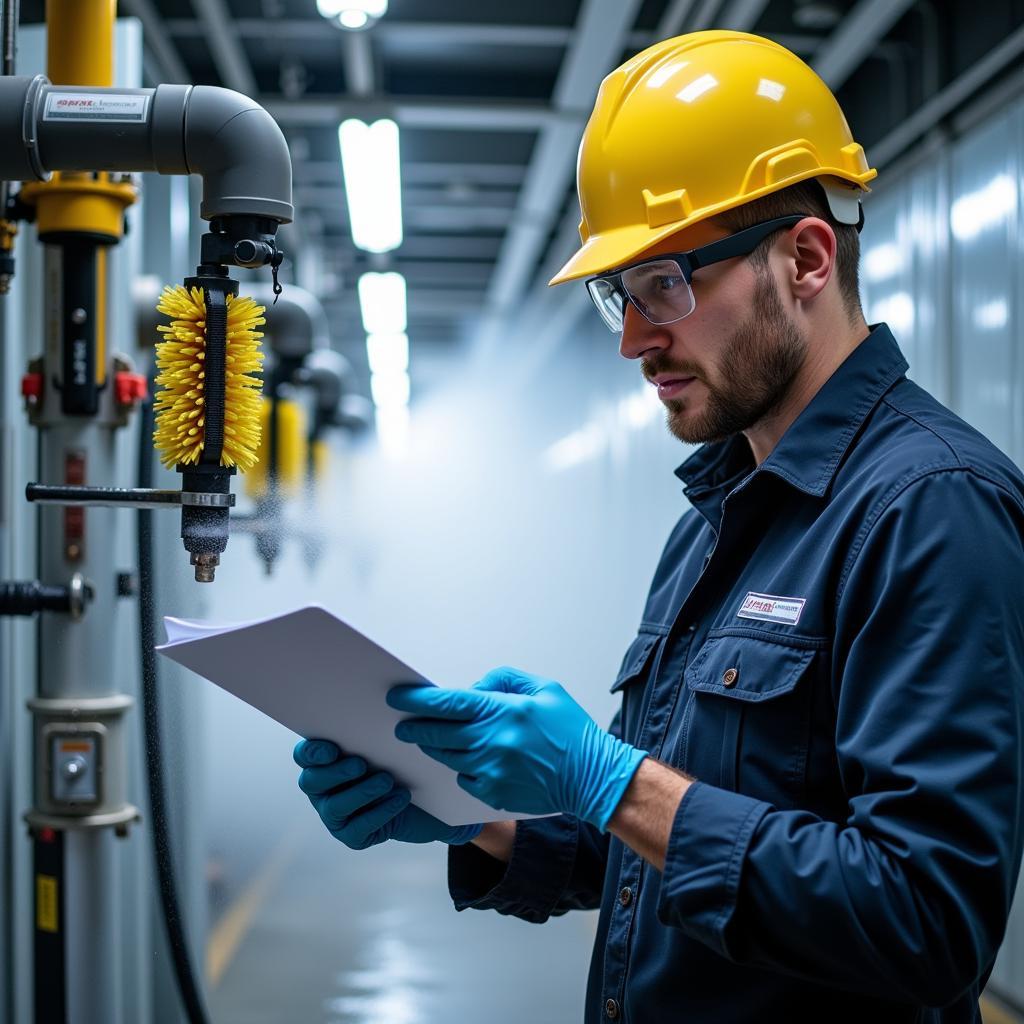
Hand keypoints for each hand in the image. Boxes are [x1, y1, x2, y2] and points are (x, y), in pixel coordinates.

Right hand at [293, 739, 481, 849]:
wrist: (433, 802)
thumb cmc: (408, 764)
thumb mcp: (396, 741)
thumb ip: (385, 721)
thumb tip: (398, 693)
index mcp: (326, 761)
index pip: (304, 755)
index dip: (312, 752)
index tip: (332, 748)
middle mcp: (324, 789)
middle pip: (312, 782)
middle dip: (335, 773)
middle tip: (361, 764)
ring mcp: (337, 816)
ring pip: (335, 807)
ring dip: (361, 792)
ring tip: (387, 780)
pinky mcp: (353, 837)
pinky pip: (358, 828)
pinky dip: (380, 812)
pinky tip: (400, 798)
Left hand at [387, 667, 646, 830]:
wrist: (592, 777)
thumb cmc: (570, 732)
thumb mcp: (543, 689)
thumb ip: (504, 681)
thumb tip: (474, 688)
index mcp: (503, 712)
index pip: (446, 704)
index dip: (416, 700)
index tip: (398, 696)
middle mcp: (491, 742)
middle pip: (436, 734)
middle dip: (415, 728)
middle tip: (404, 724)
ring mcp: (490, 771)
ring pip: (445, 757)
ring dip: (434, 747)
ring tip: (431, 740)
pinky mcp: (492, 794)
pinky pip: (462, 778)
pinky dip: (460, 767)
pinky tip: (469, 761)